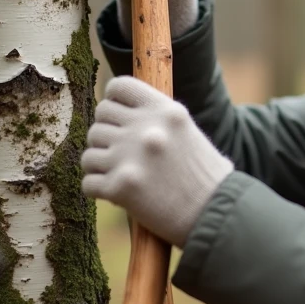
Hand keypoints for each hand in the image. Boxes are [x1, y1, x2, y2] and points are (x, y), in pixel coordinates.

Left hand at [80, 76, 232, 245]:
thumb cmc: (206, 178)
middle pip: (100, 118)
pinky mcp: (120, 188)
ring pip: (90, 152)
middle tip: (121, 153)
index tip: (118, 118)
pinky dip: (97, 190)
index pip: (118, 87)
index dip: (113, 102)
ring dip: (101, 165)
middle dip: (106, 136)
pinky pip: (88, 183)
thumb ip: (156, 119)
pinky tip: (115, 194)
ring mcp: (130, 157)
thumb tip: (120, 113)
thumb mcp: (187, 133)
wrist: (216, 216)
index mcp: (165, 111)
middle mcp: (146, 129)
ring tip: (121, 176)